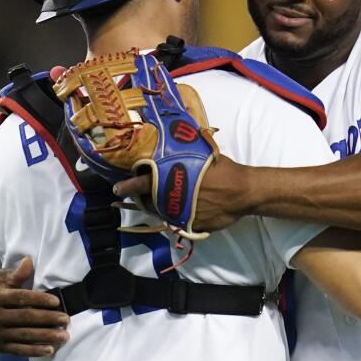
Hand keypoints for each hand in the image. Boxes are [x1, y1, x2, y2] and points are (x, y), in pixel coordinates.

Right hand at [0, 257, 69, 356]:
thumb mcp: (0, 280)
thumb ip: (16, 274)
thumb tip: (29, 261)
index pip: (20, 298)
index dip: (39, 300)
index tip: (57, 302)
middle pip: (24, 318)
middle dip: (47, 319)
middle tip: (66, 319)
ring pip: (24, 336)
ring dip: (46, 336)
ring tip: (64, 336)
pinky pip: (19, 350)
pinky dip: (35, 351)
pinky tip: (50, 349)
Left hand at [112, 154, 250, 231]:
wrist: (243, 192)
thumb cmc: (223, 170)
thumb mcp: (202, 156)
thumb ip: (185, 153)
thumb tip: (180, 133)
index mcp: (173, 181)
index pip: (144, 184)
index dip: (129, 186)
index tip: (117, 189)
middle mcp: (173, 201)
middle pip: (151, 202)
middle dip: (145, 199)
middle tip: (144, 194)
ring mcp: (181, 216)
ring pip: (163, 213)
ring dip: (161, 207)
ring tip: (170, 198)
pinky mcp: (191, 227)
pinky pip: (179, 222)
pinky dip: (180, 215)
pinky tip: (190, 207)